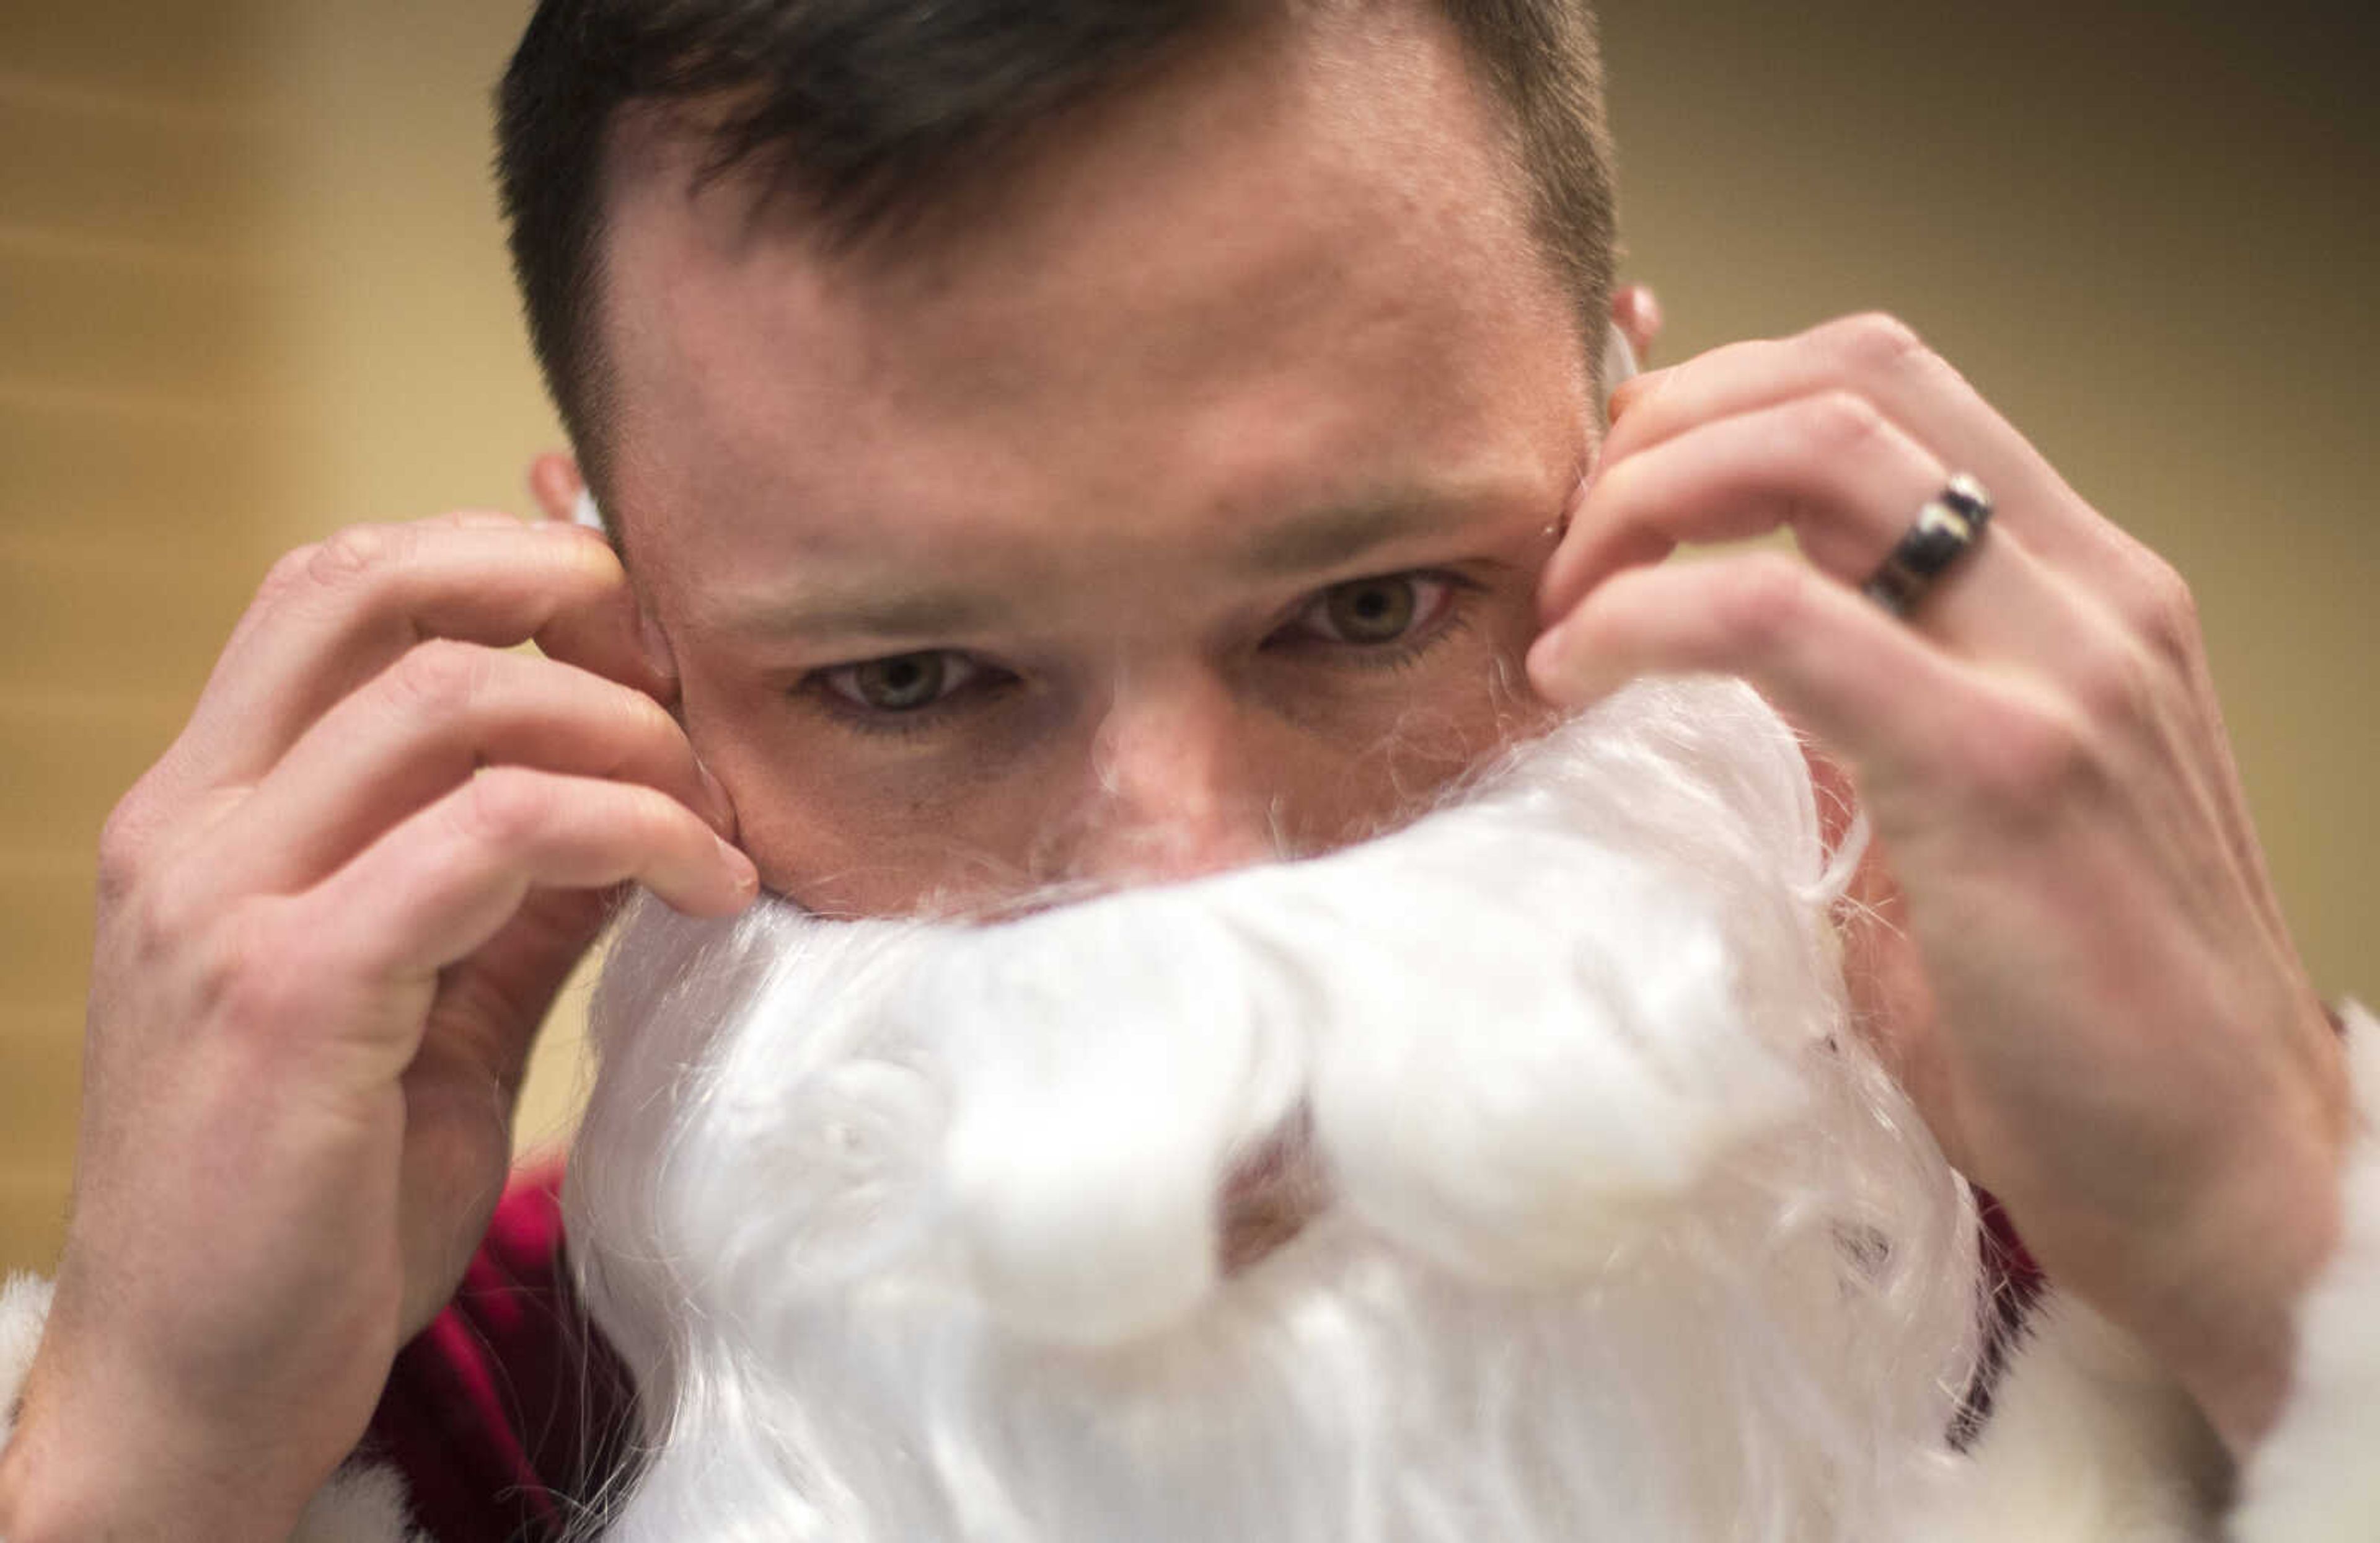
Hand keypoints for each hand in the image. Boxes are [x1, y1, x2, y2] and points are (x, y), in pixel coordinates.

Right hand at [0, 514, 756, 1539]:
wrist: (202, 1386)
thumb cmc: (313, 1202)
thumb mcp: (427, 1004)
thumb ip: (513, 885)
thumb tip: (639, 783)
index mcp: (205, 812)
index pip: (339, 590)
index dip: (505, 568)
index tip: (643, 643)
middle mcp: (188, 828)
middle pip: (368, 582)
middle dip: (557, 588)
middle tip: (684, 682)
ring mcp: (222, 902)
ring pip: (451, 699)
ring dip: (626, 733)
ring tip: (715, 813)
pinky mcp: (289, 992)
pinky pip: (493, 834)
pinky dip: (632, 830)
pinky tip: (708, 885)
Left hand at [1528, 312, 2350, 1454]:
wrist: (2223, 1178)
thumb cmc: (2082, 1021)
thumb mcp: (1965, 818)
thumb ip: (1864, 714)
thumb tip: (1711, 653)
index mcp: (2082, 592)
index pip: (1885, 388)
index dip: (1717, 403)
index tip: (1611, 504)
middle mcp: (2090, 593)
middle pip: (1846, 376)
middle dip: (1667, 426)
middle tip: (1568, 545)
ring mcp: (2061, 666)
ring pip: (1819, 447)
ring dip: (1646, 498)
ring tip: (1562, 603)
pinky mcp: (2003, 768)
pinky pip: (1779, 613)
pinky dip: (1647, 615)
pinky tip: (1575, 671)